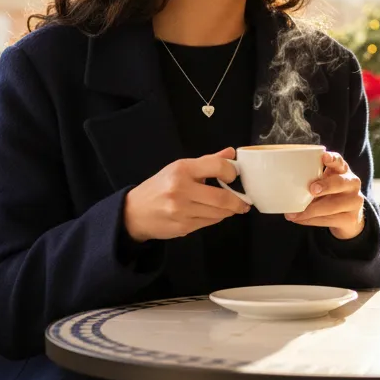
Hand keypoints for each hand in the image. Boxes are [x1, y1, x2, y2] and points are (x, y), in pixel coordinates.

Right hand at [123, 148, 249, 241]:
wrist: (135, 212)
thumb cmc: (160, 187)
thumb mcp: (179, 168)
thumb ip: (208, 161)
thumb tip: (232, 153)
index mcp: (182, 170)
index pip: (217, 166)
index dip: (232, 172)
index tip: (235, 176)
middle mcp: (181, 189)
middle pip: (222, 197)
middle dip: (238, 201)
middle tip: (244, 201)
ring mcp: (182, 210)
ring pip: (218, 213)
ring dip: (229, 211)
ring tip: (232, 207)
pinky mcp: (183, 227)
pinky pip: (209, 222)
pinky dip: (217, 217)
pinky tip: (215, 213)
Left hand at [285, 151, 365, 239]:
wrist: (349, 217)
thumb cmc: (331, 195)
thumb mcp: (325, 183)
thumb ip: (312, 179)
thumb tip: (284, 183)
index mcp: (343, 171)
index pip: (339, 161)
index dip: (332, 158)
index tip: (324, 156)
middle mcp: (352, 184)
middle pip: (340, 183)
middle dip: (325, 186)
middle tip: (312, 189)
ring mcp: (354, 202)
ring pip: (333, 206)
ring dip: (311, 210)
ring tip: (294, 214)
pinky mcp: (350, 219)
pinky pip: (329, 220)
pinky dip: (312, 220)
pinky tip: (301, 219)